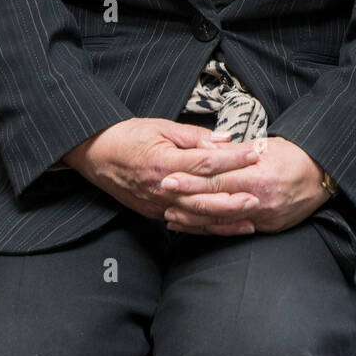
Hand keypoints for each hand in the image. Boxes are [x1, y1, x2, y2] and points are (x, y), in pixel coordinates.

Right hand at [62, 117, 262, 233]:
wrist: (95, 154)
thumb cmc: (127, 137)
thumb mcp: (161, 126)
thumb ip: (194, 136)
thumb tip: (224, 140)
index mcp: (163, 161)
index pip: (205, 162)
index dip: (232, 159)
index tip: (253, 154)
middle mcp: (161, 187)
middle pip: (204, 196)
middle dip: (234, 197)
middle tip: (259, 194)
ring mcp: (158, 204)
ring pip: (197, 216)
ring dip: (225, 219)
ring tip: (250, 218)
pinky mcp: (154, 213)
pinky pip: (185, 224)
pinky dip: (207, 228)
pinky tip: (226, 228)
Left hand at [159, 135, 329, 235]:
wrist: (323, 177)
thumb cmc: (295, 156)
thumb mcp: (266, 145)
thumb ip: (233, 151)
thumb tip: (205, 148)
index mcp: (259, 176)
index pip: (217, 180)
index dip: (191, 180)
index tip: (170, 177)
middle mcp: (261, 201)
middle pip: (215, 203)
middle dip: (186, 201)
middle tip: (163, 196)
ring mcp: (264, 218)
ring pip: (222, 222)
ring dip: (194, 219)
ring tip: (171, 214)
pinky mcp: (267, 228)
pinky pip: (235, 231)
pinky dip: (213, 229)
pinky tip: (196, 226)